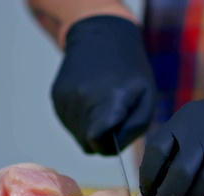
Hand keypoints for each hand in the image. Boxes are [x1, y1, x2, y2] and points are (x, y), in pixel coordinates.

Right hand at [51, 16, 155, 154]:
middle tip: (113, 117)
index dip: (109, 146)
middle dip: (101, 139)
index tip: (117, 134)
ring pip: (76, 135)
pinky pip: (68, 123)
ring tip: (102, 104)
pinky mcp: (56, 96)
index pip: (98, 144)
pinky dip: (80, 118)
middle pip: (87, 144)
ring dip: (90, 128)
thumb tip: (113, 150)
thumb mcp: (146, 97)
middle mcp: (82, 101)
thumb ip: (134, 128)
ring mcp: (65, 99)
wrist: (101, 37)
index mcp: (108, 102)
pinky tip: (89, 99)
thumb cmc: (130, 71)